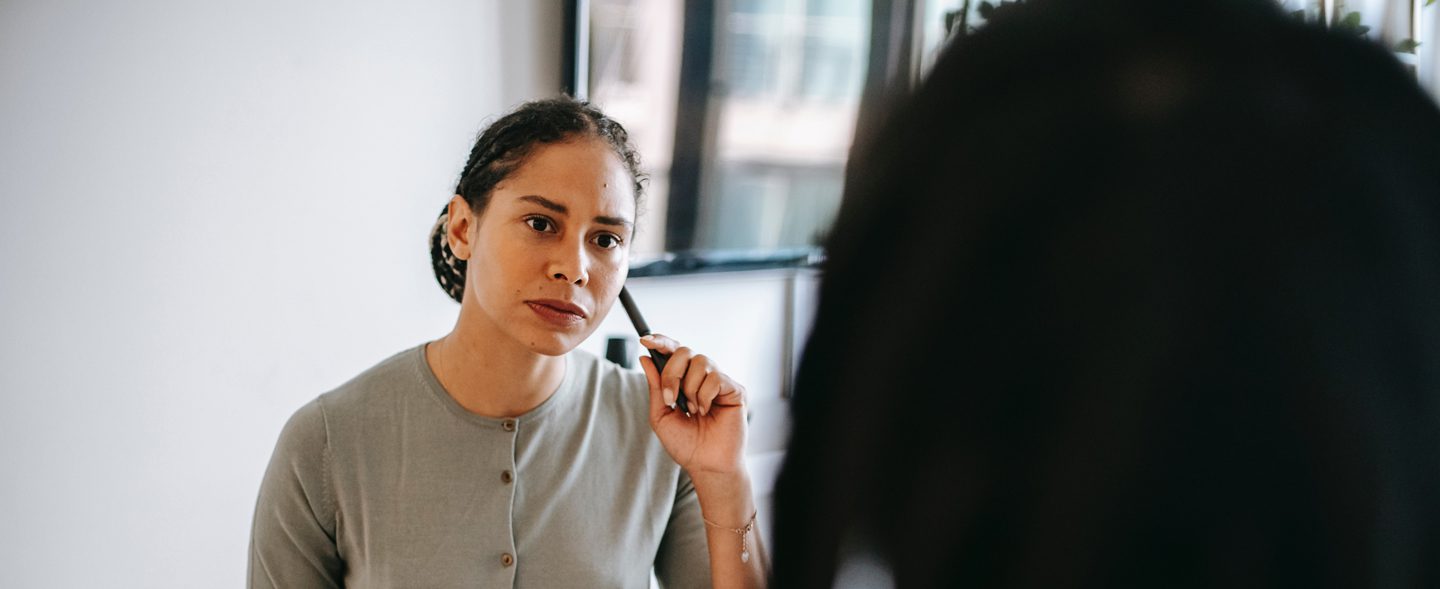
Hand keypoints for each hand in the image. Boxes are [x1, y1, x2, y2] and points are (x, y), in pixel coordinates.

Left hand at [639, 334, 747, 475]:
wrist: (706, 465)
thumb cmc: (686, 444)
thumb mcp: (661, 415)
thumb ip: (655, 387)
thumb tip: (646, 358)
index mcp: (685, 380)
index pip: (675, 351)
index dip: (661, 341)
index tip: (645, 340)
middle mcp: (703, 377)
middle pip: (685, 352)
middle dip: (672, 373)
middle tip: (671, 399)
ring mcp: (720, 382)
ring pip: (701, 361)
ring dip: (690, 389)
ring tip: (693, 411)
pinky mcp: (735, 389)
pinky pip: (715, 378)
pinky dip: (704, 396)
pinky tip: (707, 412)